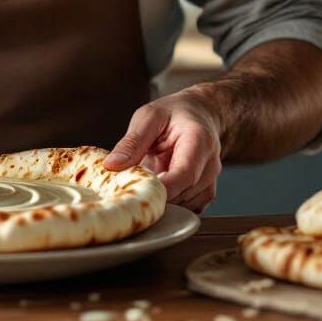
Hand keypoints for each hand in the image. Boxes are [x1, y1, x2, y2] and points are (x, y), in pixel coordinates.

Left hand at [102, 92, 222, 212]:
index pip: (185, 174)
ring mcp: (210, 181)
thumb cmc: (174, 113)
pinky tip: (154, 190)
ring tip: (140, 184)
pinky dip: (168, 204)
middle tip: (128, 189)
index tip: (136, 192)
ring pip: (184, 205)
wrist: (198, 114)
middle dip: (155, 195)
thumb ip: (132, 142)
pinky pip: (185, 207)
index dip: (161, 188)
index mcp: (199, 141)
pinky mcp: (203, 192)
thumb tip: (111, 165)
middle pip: (184, 193)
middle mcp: (210, 165)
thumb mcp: (149, 117)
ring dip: (160, 200)